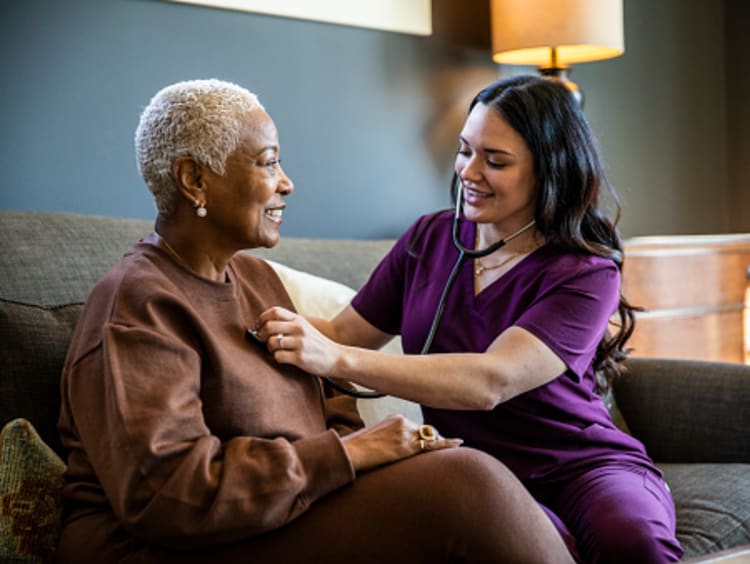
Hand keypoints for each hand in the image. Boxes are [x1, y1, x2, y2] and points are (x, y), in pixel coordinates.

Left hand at [255, 306, 341, 375]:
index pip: (274, 311)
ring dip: (270, 348)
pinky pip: (278, 356)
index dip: (262, 318)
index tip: (259, 326)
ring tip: (276, 351)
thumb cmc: (317, 344)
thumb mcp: (305, 328)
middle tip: (265, 341)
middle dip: (262, 335)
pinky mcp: (300, 357)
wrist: (336, 357)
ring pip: (272, 342)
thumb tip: (264, 325)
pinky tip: (284, 358)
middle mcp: (299, 329)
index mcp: (299, 320)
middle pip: (269, 326)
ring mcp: (300, 343)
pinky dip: (277, 358)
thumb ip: (289, 324)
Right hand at [341, 416, 462, 472]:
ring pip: (430, 437)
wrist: (350, 453)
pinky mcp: (407, 447)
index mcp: (394, 417)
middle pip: (425, 430)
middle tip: (447, 443)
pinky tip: (458, 443)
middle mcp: (402, 422)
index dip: (423, 434)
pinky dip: (447, 443)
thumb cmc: (356, 449)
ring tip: (454, 445)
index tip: (429, 438)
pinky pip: (433, 445)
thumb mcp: (372, 437)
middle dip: (433, 438)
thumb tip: (388, 448)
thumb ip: (386, 438)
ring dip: (441, 442)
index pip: (415, 426)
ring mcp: (406, 434)